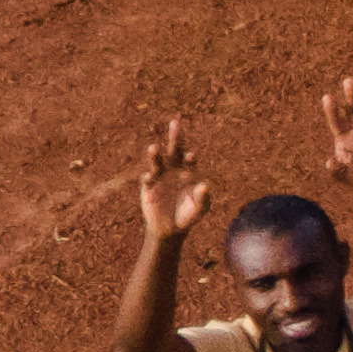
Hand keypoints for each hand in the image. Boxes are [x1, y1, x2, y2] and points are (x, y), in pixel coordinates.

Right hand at [132, 123, 211, 246]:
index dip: (190, 157)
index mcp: (189, 172)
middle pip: (174, 150)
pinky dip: (148, 177)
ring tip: (154, 148)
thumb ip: (202, 198)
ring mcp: (160, 176)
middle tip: (175, 122)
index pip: (190, 159)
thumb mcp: (199, 210)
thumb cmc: (189, 216)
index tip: (191, 156)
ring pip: (158, 161)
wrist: (171, 228)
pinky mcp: (148, 187)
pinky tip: (149, 177)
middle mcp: (174, 170)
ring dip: (155, 155)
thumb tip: (205, 185)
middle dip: (175, 137)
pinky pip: (147, 179)